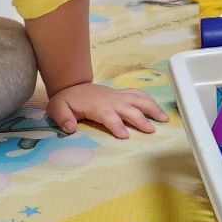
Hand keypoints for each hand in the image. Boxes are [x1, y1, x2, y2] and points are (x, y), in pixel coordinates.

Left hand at [47, 83, 168, 138]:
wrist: (71, 85)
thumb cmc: (66, 101)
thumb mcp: (57, 108)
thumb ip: (62, 118)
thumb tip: (70, 128)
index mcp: (96, 106)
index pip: (109, 116)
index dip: (116, 125)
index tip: (125, 135)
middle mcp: (111, 100)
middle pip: (129, 109)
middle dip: (140, 119)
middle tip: (150, 131)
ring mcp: (118, 96)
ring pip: (138, 99)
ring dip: (152, 108)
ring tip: (164, 119)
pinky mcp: (122, 94)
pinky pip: (139, 94)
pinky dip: (150, 100)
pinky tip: (159, 109)